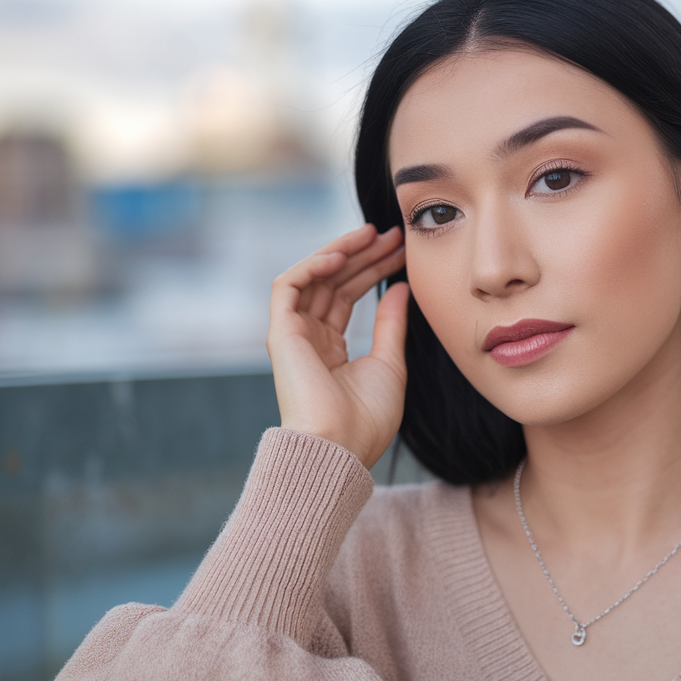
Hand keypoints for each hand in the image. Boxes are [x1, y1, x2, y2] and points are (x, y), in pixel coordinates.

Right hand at [267, 224, 408, 467]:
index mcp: (331, 350)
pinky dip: (312, 266)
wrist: (339, 447)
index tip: (400, 252)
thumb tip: (399, 287)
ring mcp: (293, 335)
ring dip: (342, 252)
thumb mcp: (390, 364)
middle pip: (334, 283)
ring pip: (313, 278)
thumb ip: (391, 324)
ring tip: (372, 234)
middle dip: (363, 256)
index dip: (373, 270)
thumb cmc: (366, 419)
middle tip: (393, 234)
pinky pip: (288, 286)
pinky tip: (340, 254)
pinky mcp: (280, 333)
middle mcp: (309, 339)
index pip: (349, 297)